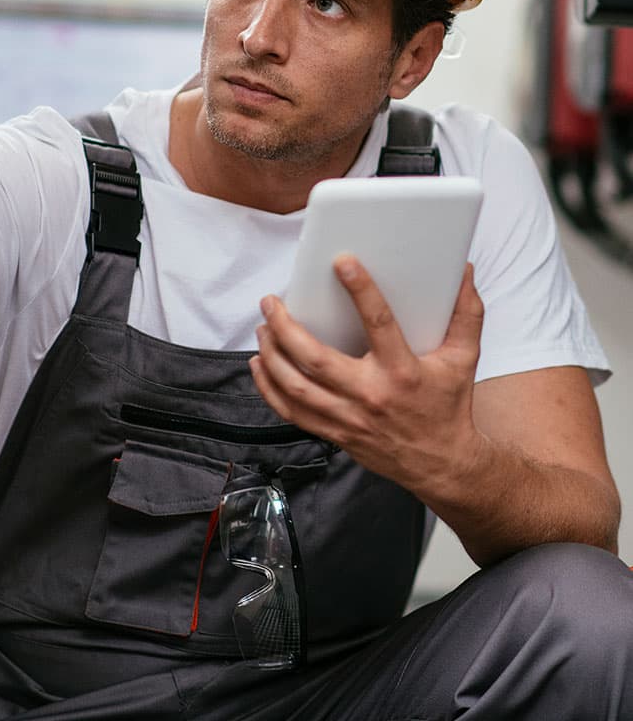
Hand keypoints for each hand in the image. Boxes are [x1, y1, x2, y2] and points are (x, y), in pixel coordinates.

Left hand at [250, 255, 484, 493]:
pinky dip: (269, 388)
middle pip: (316, 359)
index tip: (342, 262)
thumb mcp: (464, 358)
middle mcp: (371, 395)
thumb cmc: (449, 406)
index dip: (361, 290)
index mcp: (403, 371)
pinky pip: (291, 412)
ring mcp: (348, 418)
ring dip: (272, 355)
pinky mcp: (335, 433)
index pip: (379, 323)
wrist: (442, 464)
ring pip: (296, 386)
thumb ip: (466, 314)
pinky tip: (260, 364)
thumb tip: (463, 273)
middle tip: (272, 302)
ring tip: (263, 327)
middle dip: (286, 327)